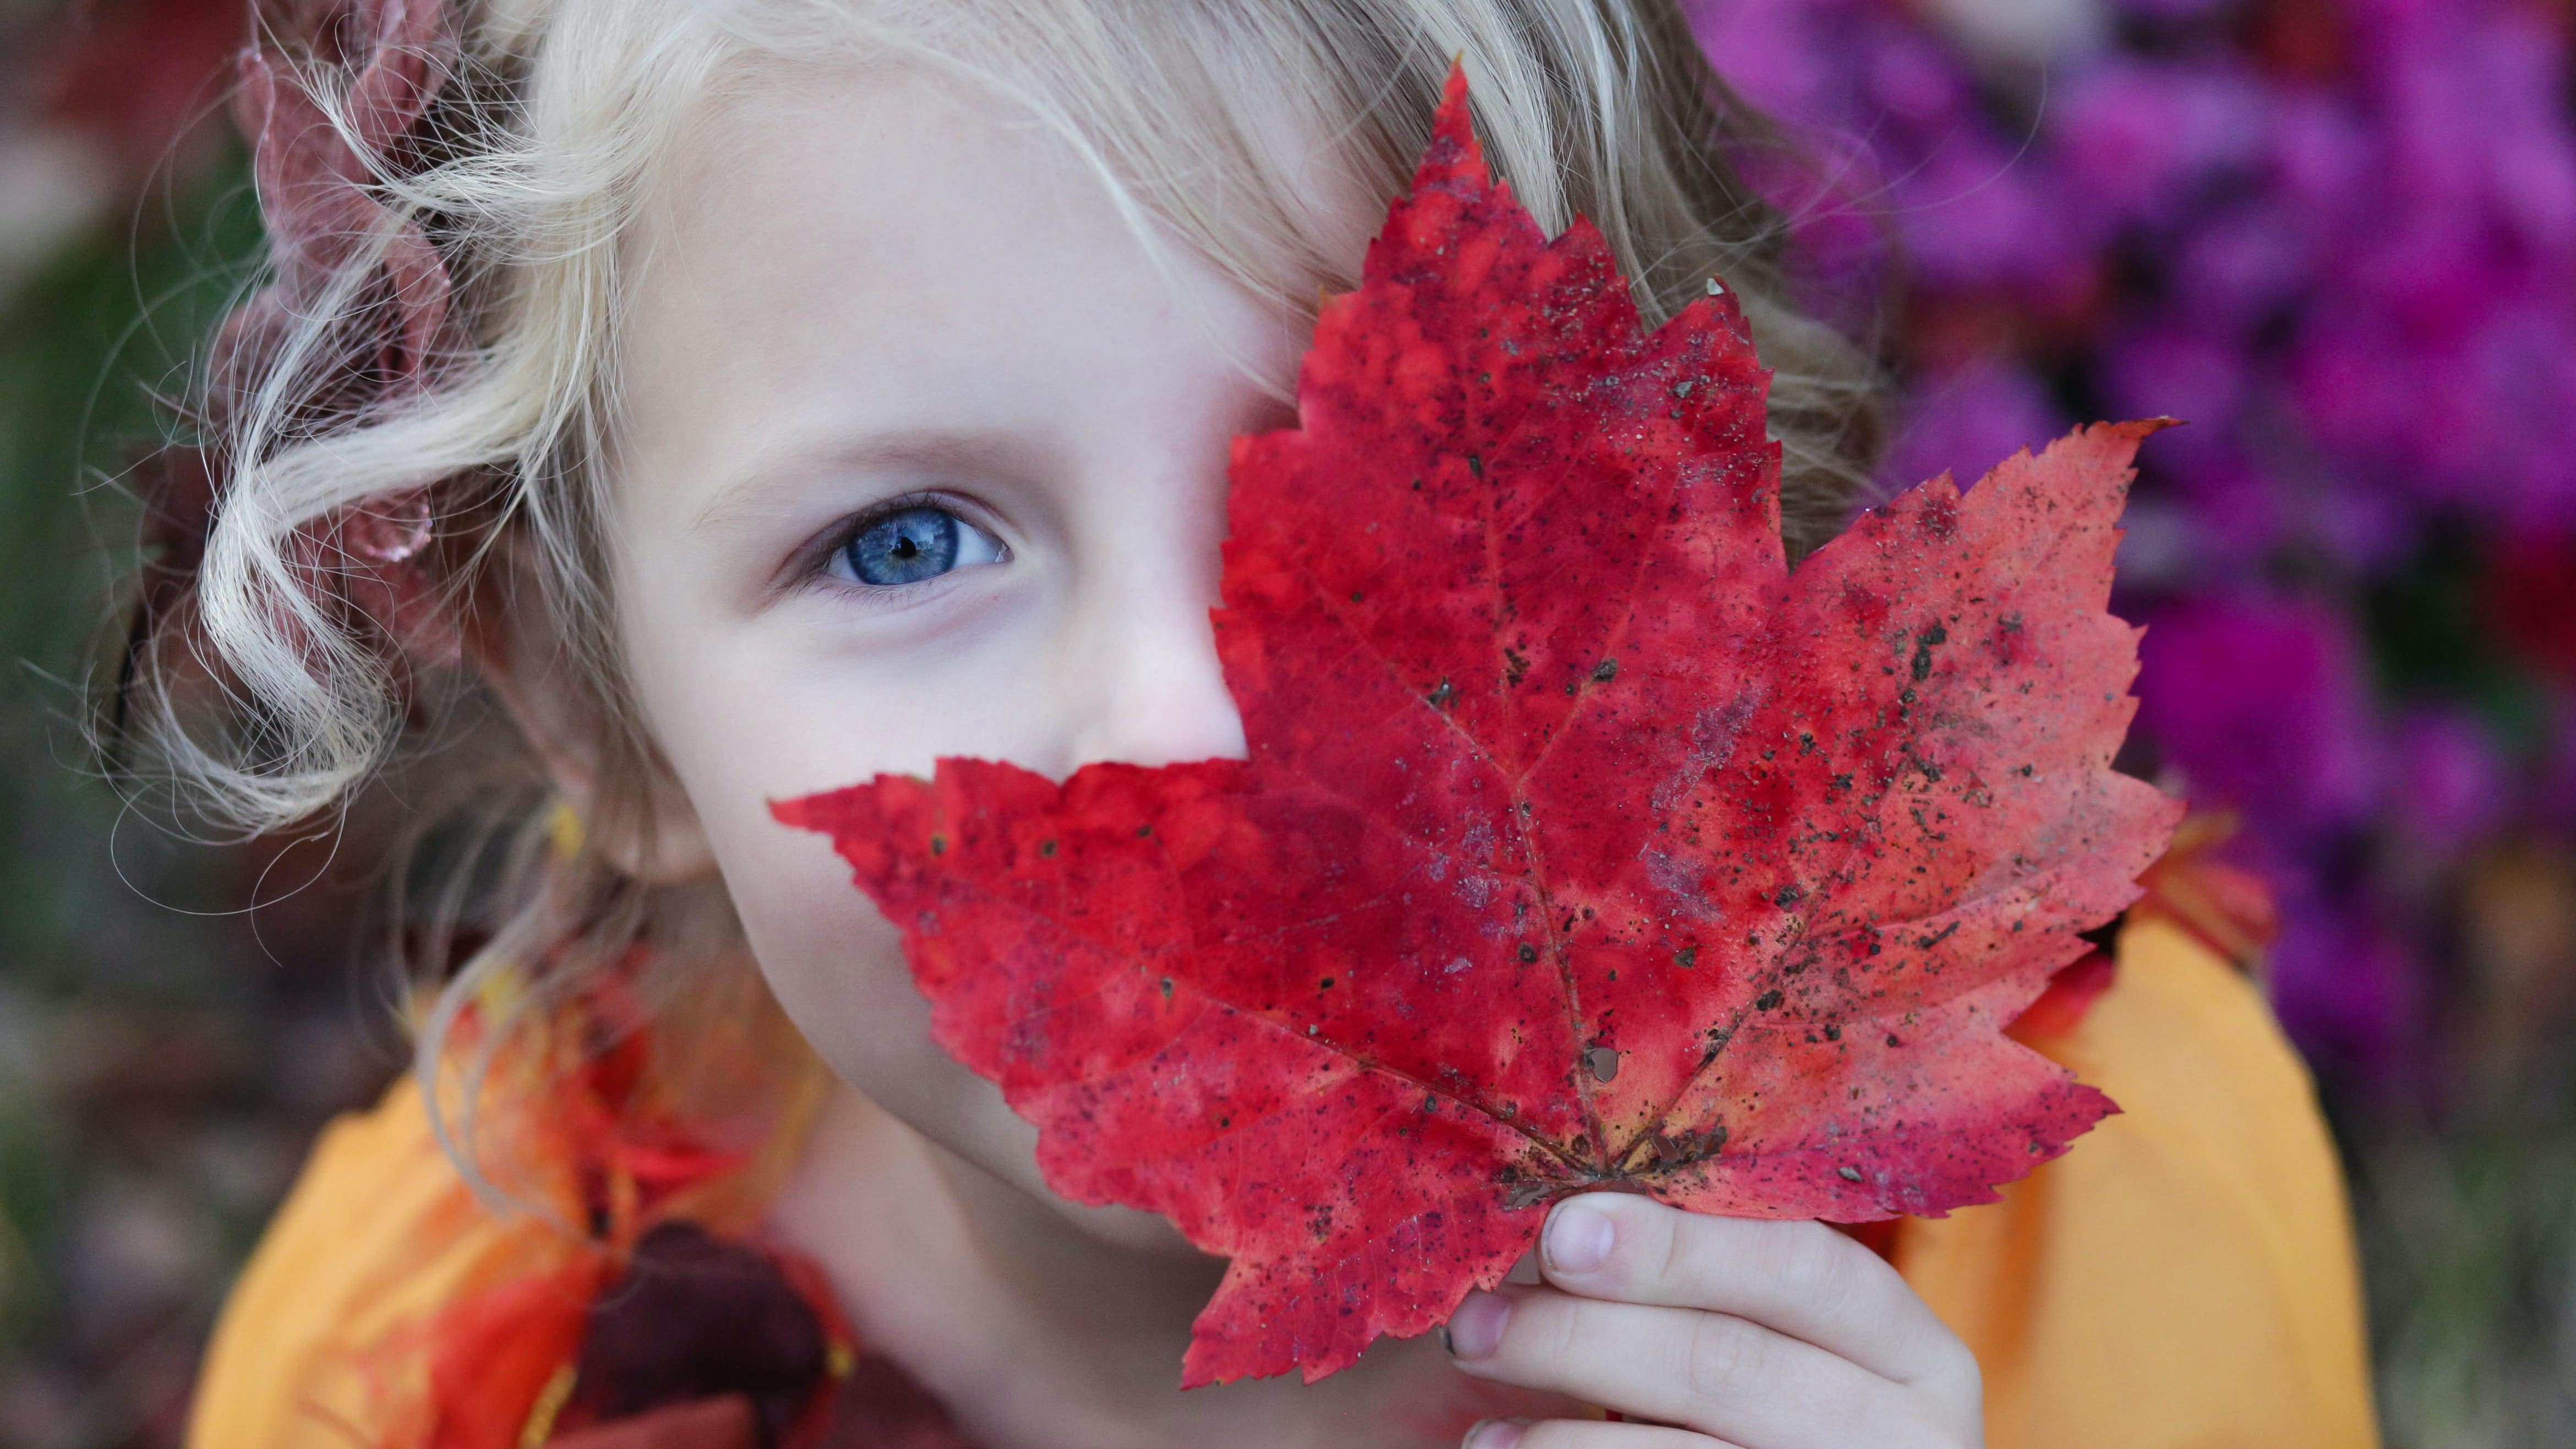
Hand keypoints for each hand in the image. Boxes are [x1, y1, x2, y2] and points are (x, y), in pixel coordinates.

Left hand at [1441, 1193, 1982, 1448]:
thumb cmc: (1761, 1404)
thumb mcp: (1770, 1337)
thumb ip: (1697, 1277)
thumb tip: (1563, 1218)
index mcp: (1912, 1349)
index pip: (1804, 1265)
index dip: (1677, 1246)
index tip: (1559, 1231)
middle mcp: (1908, 1432)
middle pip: (1733, 1364)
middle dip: (1586, 1337)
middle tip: (1474, 1328)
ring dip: (1564, 1437)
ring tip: (1479, 1426)